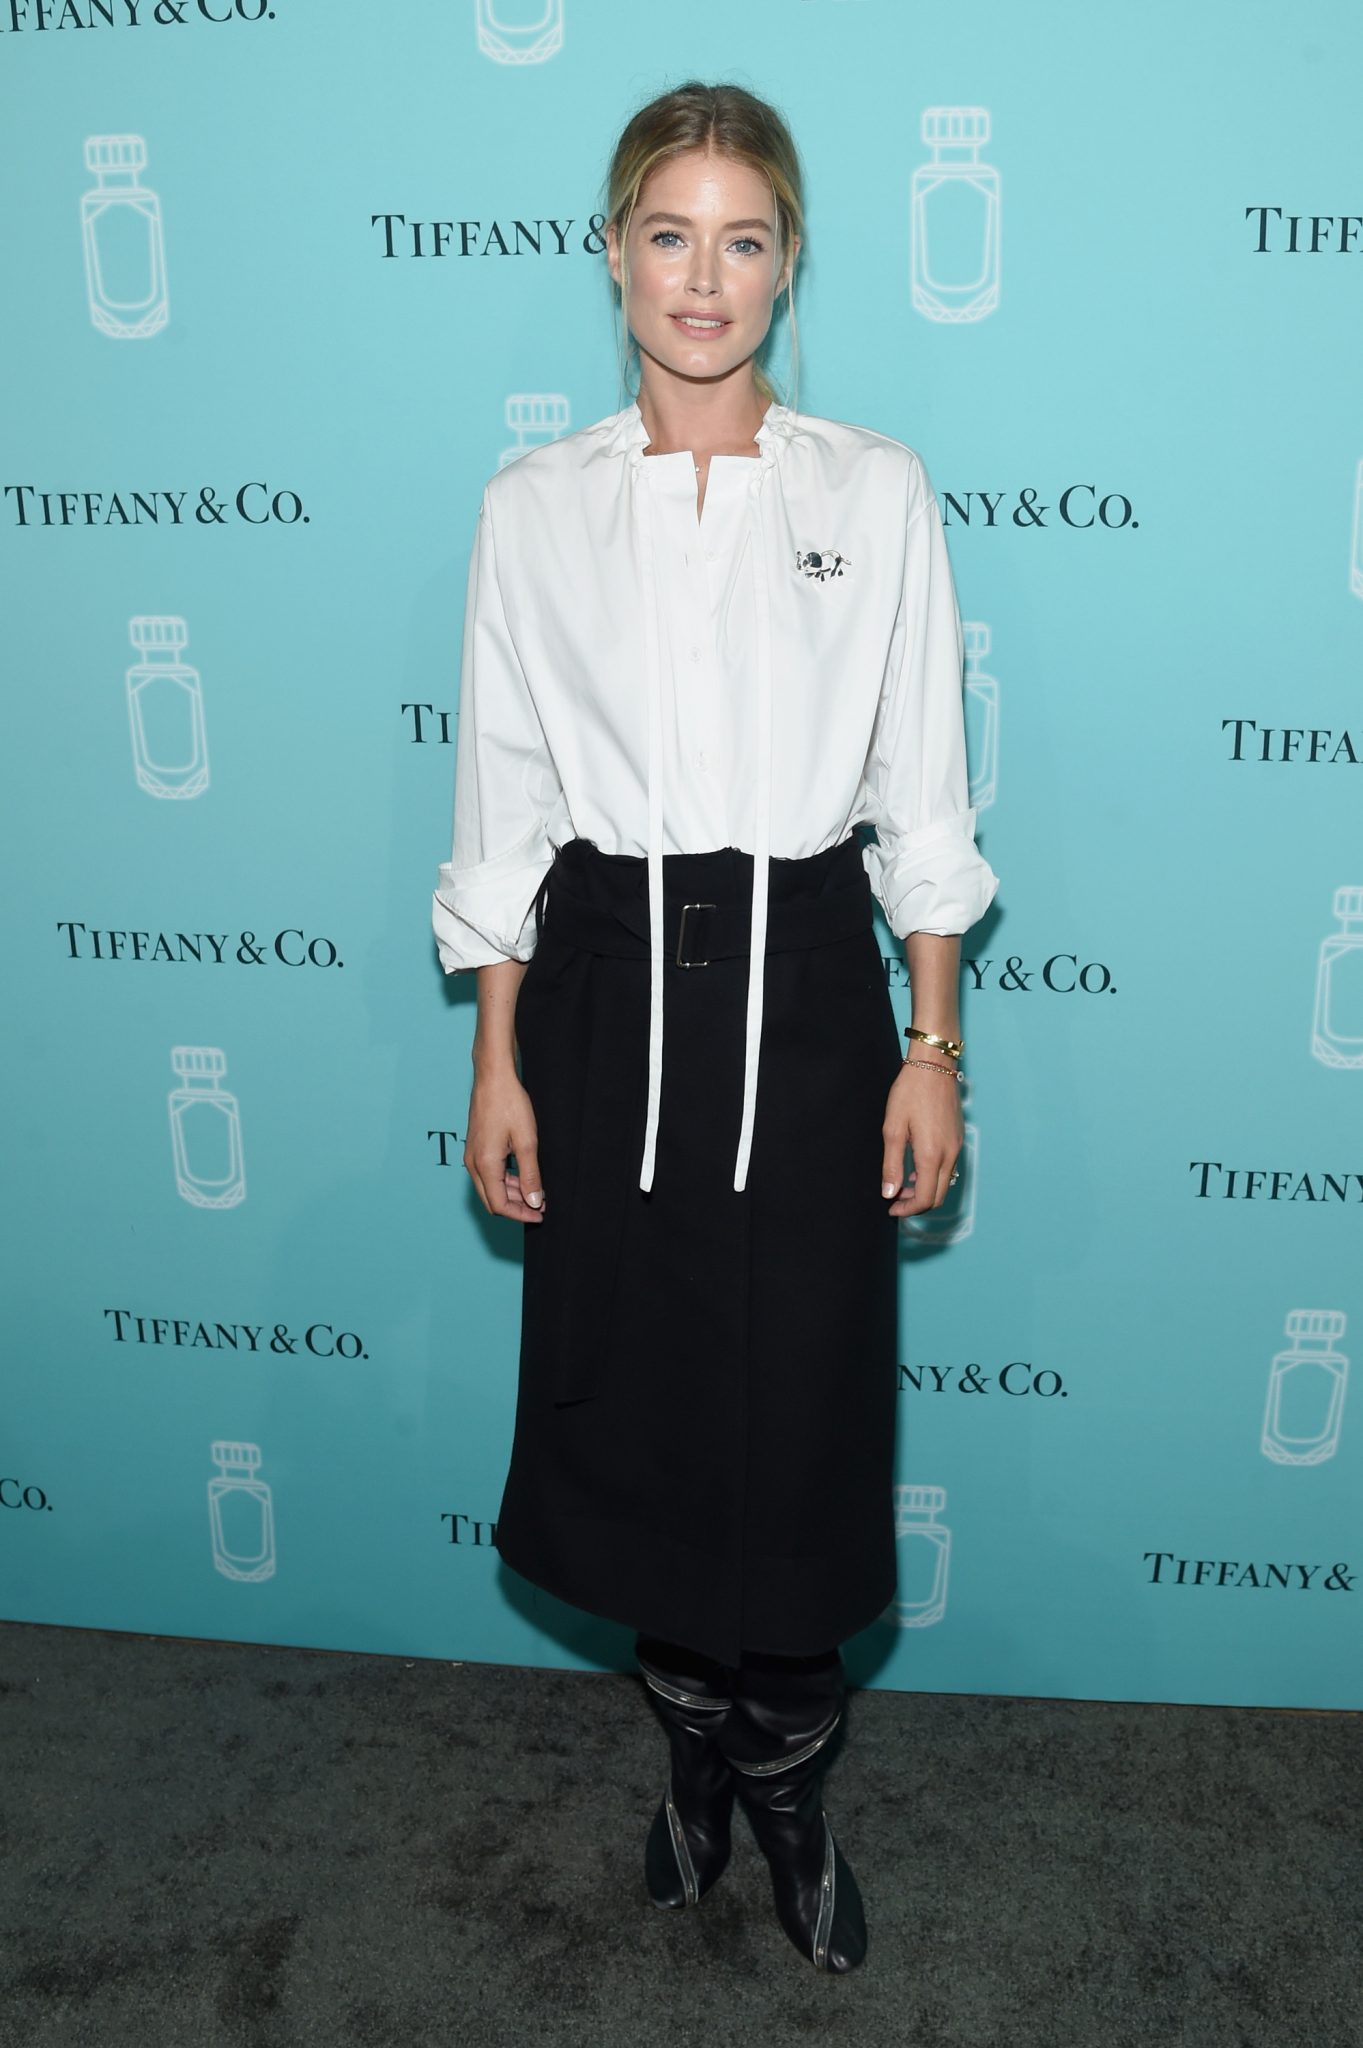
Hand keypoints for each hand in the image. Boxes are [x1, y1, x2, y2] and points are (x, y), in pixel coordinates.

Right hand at [464, 1067, 546, 1223]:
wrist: (493, 1077)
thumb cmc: (509, 1104)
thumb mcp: (527, 1142)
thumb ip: (530, 1175)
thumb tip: (534, 1201)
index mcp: (485, 1165)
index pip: (500, 1205)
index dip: (521, 1214)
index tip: (540, 1214)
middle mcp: (474, 1164)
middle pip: (493, 1200)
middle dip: (516, 1208)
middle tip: (540, 1207)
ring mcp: (473, 1156)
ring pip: (491, 1188)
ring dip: (513, 1194)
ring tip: (536, 1193)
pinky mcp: (476, 1148)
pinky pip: (489, 1174)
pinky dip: (506, 1181)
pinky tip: (524, 1177)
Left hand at [881, 1060, 962, 1217]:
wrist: (933, 1066)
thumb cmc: (910, 1093)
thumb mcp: (893, 1129)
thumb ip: (892, 1165)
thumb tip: (889, 1193)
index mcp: (932, 1155)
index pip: (925, 1199)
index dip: (907, 1210)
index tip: (891, 1208)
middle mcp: (950, 1155)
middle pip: (938, 1196)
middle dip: (917, 1204)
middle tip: (895, 1200)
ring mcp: (957, 1147)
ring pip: (945, 1183)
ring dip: (925, 1190)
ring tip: (903, 1182)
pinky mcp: (958, 1138)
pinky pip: (949, 1168)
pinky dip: (933, 1176)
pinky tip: (916, 1166)